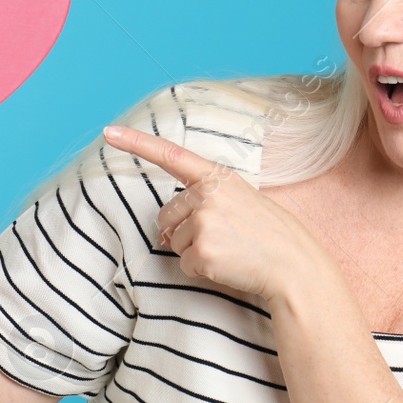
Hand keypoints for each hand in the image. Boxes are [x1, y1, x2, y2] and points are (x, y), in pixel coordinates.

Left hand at [102, 124, 324, 304]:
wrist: (293, 265)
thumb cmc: (267, 235)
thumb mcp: (240, 201)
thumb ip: (202, 203)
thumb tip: (163, 232)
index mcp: (217, 177)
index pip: (171, 156)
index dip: (137, 143)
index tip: (109, 132)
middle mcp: (208, 194)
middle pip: (166, 216)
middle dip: (182, 231)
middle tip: (222, 238)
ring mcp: (204, 223)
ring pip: (173, 242)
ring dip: (194, 251)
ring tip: (230, 249)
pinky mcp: (203, 251)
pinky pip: (184, 264)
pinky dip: (201, 270)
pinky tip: (228, 265)